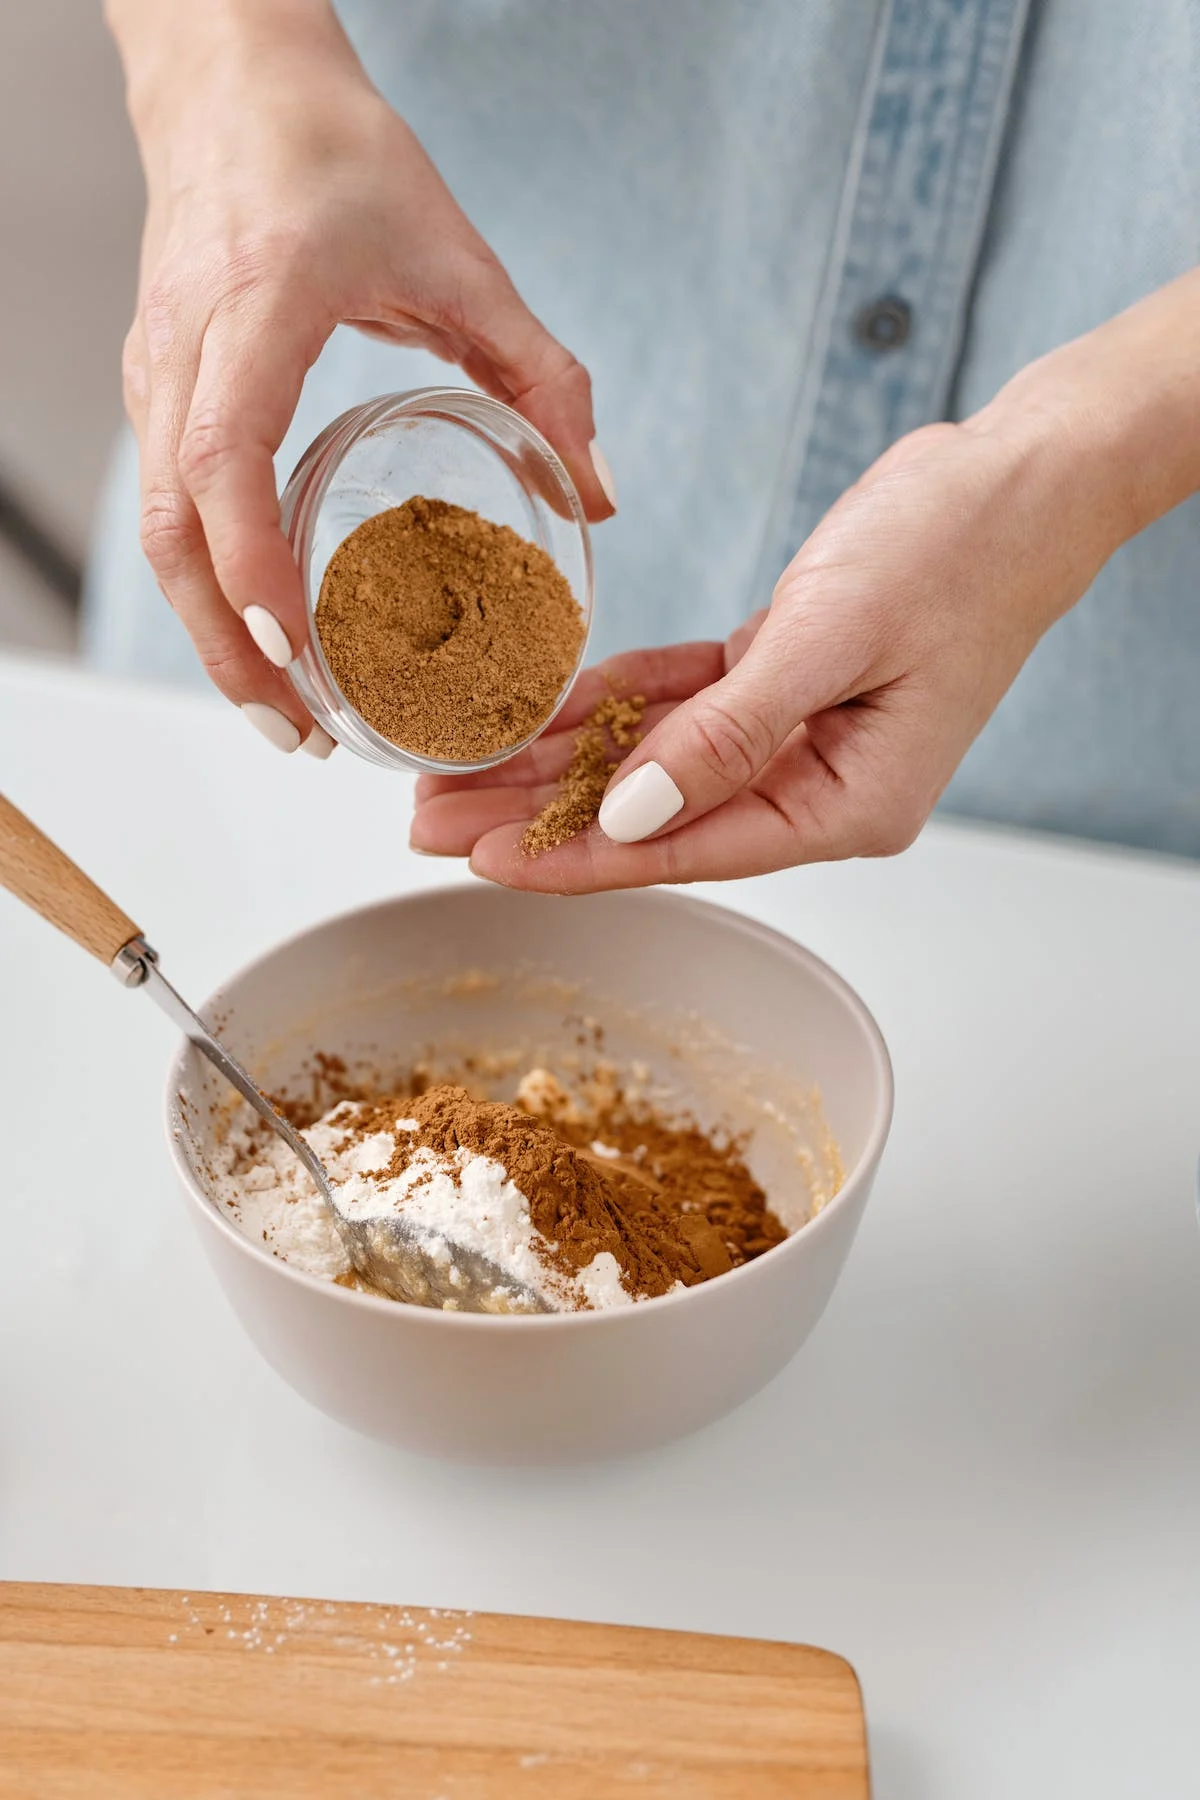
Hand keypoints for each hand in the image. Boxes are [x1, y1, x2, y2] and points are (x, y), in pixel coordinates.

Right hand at [109, 0, 613, 750]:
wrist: (234, 82)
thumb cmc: (337, 154)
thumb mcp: (461, 256)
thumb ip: (542, 373)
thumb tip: (598, 491)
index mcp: (257, 306)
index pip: (223, 459)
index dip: (249, 563)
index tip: (292, 645)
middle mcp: (186, 347)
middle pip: (173, 529)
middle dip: (228, 646)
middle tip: (296, 732)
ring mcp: (156, 368)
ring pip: (157, 530)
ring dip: (210, 632)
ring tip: (282, 713)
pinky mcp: (156, 384)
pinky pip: (166, 506)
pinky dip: (206, 583)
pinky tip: (261, 632)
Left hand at [411, 412, 1117, 888]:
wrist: (1023, 473)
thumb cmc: (959, 551)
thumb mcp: (831, 639)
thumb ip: (726, 735)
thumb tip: (628, 815)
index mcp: (847, 806)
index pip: (683, 848)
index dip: (576, 857)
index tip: (482, 861)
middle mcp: (818, 784)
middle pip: (651, 816)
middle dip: (538, 816)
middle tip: (431, 820)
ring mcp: (799, 733)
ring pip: (651, 758)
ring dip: (557, 759)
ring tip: (456, 769)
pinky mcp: (781, 674)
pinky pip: (677, 699)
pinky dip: (610, 699)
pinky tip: (535, 707)